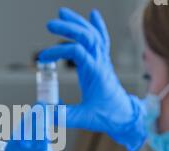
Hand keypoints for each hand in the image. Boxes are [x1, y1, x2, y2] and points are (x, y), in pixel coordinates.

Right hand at [39, 8, 145, 150]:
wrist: (125, 117)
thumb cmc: (108, 116)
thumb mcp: (84, 118)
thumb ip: (63, 115)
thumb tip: (43, 112)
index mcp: (96, 73)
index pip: (77, 51)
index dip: (58, 51)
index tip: (43, 59)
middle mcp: (100, 63)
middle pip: (86, 37)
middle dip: (68, 27)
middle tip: (50, 24)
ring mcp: (102, 61)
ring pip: (93, 34)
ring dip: (78, 22)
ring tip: (63, 13)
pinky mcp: (102, 63)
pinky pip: (102, 40)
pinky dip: (97, 26)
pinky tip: (93, 15)